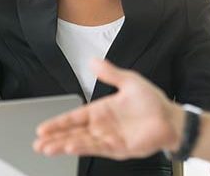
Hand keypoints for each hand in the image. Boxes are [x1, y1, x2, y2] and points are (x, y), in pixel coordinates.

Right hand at [33, 59, 183, 159]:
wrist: (171, 118)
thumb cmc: (152, 101)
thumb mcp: (129, 81)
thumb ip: (110, 73)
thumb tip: (93, 61)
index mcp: (101, 110)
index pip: (74, 117)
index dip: (58, 123)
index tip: (42, 128)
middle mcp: (102, 126)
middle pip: (73, 133)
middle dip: (54, 138)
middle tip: (37, 143)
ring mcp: (109, 138)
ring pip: (81, 142)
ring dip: (63, 145)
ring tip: (47, 148)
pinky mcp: (119, 148)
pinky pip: (97, 148)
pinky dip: (83, 148)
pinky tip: (70, 147)